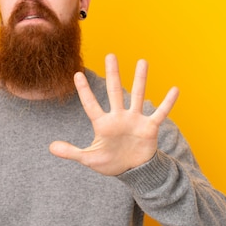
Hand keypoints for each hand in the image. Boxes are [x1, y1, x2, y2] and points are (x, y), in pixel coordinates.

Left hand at [49, 53, 179, 175]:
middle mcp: (119, 117)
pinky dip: (168, 103)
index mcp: (103, 124)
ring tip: (142, 61)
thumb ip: (71, 152)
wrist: (132, 171)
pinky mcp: (149, 127)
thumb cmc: (110, 162)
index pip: (91, 105)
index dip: (84, 91)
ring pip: (138, 96)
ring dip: (140, 80)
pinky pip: (160, 113)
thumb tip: (50, 147)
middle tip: (110, 55)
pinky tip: (175, 89)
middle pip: (115, 92)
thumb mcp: (89, 158)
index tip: (77, 74)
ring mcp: (135, 120)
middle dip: (113, 74)